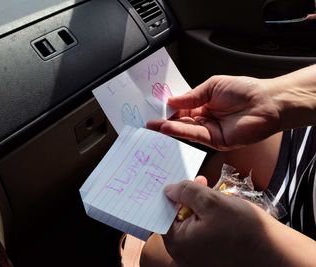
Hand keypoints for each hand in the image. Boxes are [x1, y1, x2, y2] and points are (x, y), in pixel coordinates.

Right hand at [147, 75, 280, 149]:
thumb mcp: (212, 86)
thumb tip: (172, 101)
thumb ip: (191, 96)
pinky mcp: (215, 141)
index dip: (169, 109)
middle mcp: (205, 117)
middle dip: (164, 121)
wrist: (267, 103)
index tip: (155, 109)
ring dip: (168, 128)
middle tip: (148, 122)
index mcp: (204, 103)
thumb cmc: (245, 90)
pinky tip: (168, 128)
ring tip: (153, 126)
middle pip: (181, 121)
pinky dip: (180, 132)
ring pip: (185, 129)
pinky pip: (194, 136)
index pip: (182, 107)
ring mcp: (210, 130)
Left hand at [163, 179, 283, 266]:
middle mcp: (184, 255)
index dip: (172, 195)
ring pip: (191, 225)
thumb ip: (187, 192)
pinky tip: (221, 211)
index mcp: (178, 243)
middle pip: (177, 219)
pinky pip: (202, 235)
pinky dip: (208, 221)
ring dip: (199, 208)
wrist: (276, 254)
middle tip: (201, 184)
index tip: (181, 182)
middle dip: (188, 199)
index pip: (164, 214)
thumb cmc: (244, 229)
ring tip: (215, 196)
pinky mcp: (210, 259)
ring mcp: (197, 259)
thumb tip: (169, 189)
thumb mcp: (212, 201)